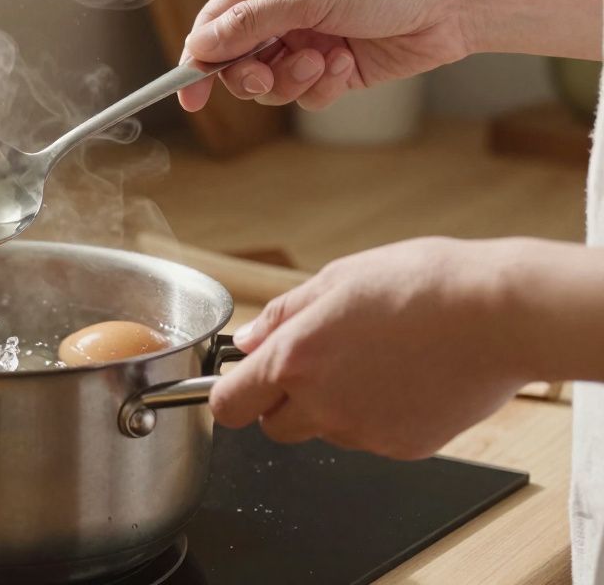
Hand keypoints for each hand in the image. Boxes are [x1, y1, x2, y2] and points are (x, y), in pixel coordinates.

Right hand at [179, 0, 473, 111]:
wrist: (453, 3)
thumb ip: (248, 25)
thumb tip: (198, 46)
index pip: (216, 22)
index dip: (199, 59)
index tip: (188, 93)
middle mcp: (284, 8)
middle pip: (238, 60)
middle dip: (252, 74)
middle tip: (266, 77)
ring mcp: (308, 40)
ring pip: (271, 82)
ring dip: (292, 79)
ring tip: (324, 63)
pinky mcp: (333, 69)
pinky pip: (305, 93)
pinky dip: (322, 86)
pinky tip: (346, 65)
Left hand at [209, 237, 529, 459]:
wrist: (500, 314)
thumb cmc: (422, 284)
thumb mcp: (336, 279)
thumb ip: (282, 316)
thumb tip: (247, 342)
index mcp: (294, 360)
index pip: (228, 406)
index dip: (231, 395)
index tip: (242, 382)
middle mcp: (322, 405)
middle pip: (273, 428)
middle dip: (283, 403)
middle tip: (321, 363)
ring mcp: (363, 432)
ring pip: (325, 432)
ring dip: (335, 407)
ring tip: (377, 360)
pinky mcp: (403, 448)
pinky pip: (371, 438)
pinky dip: (379, 416)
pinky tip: (406, 378)